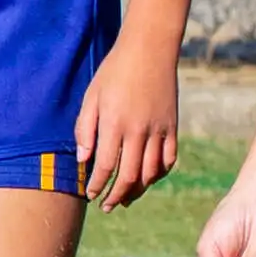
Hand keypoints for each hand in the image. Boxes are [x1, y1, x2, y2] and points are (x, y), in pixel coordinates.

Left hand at [74, 30, 179, 209]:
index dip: (97, 185)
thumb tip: (83, 160)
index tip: (90, 195)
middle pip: (129, 176)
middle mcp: (138, 131)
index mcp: (115, 124)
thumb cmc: (114, 72)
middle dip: (116, 195)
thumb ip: (85, 129)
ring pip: (151, 173)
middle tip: (106, 206)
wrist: (149, 51)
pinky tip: (148, 179)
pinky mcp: (173, 128)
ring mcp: (159, 131)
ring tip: (126, 199)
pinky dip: (159, 174)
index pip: (105, 166)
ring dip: (138, 190)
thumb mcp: (92, 97)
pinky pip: (169, 160)